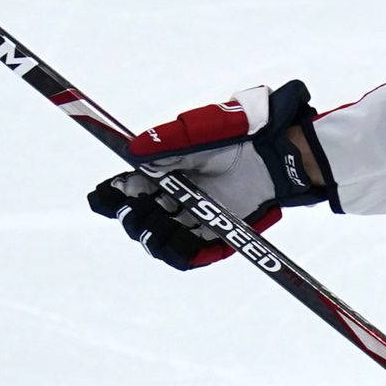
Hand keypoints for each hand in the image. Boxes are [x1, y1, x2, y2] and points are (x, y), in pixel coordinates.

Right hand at [87, 80, 327, 269]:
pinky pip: (189, 254)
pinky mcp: (215, 235)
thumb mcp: (204, 131)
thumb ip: (170, 141)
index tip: (106, 194)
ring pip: (158, 239)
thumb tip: (132, 151)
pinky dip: (178, 252)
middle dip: (131, 215)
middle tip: (139, 206)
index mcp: (164, 171)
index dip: (111, 195)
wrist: (278, 154)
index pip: (124, 189)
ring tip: (161, 220)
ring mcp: (194, 218)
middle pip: (136, 218)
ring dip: (152, 234)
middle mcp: (174, 197)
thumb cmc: (241, 135)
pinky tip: (176, 241)